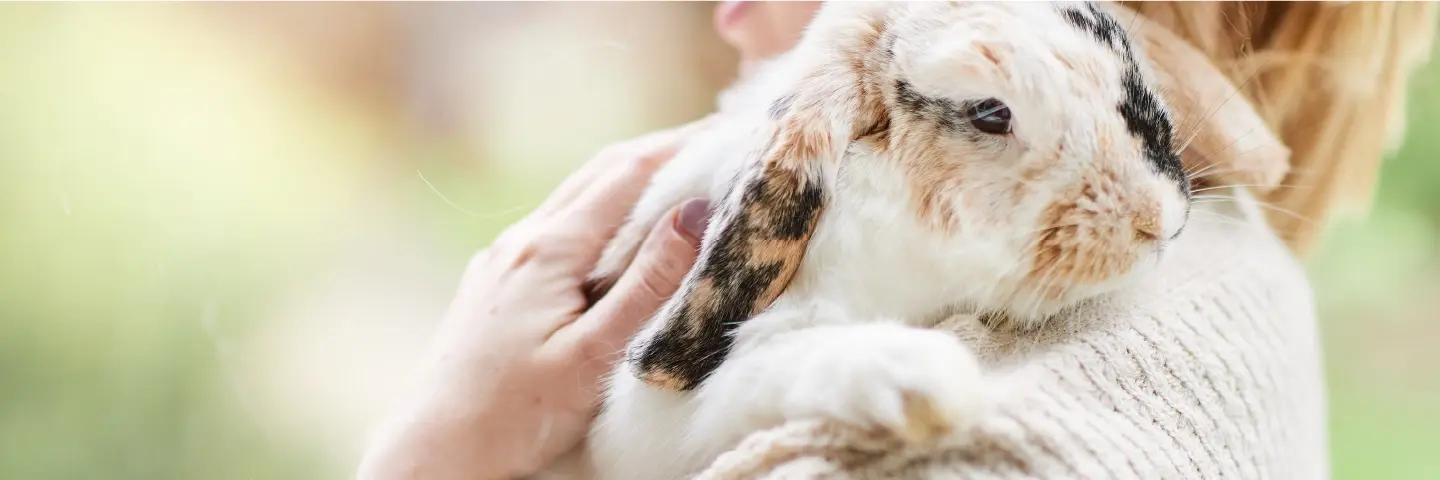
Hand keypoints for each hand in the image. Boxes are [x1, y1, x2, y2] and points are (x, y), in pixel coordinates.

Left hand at [357, 119, 713, 479]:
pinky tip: (612, 233)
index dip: (679, 147)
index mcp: (549, 248)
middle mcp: (521, 240)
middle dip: (656, 151)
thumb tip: (694, 212)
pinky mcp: (494, 283)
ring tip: (673, 174)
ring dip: (626, 180)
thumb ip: (647, 283)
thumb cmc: (515, 413)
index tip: (726, 132)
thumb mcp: (594, 352)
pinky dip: (597, 213)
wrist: (436, 451)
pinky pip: (554, 229)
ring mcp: (502, 260)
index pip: (627, 174)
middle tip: (710, 140)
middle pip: (599, 174)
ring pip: (574, 200)